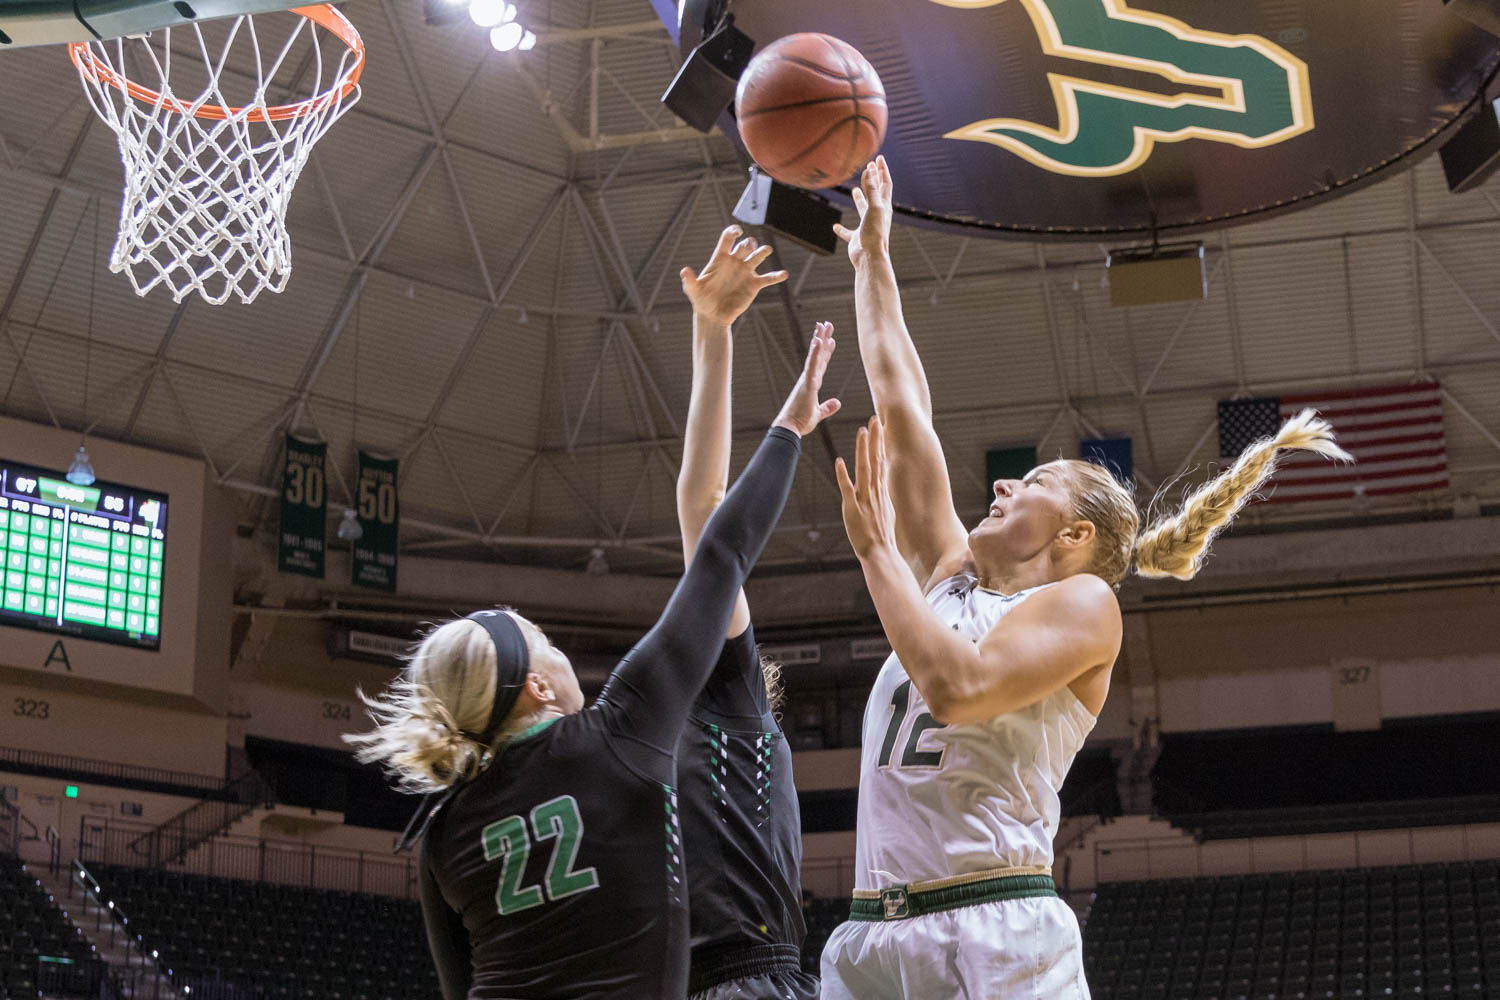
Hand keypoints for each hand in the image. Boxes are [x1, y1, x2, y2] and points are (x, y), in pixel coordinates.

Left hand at [680, 225, 788, 327]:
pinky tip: (784, 274)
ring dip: (762, 251)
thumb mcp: (693, 290)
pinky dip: (776, 276)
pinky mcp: (754, 285)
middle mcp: (735, 262)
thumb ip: (689, 280)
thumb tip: (684, 271)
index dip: (733, 232)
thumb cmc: (701, 300)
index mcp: (720, 258)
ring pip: (757, 256)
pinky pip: (768, 278)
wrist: (712, 315)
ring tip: (766, 250)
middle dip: (747, 243)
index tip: (737, 231)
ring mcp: (746, 272)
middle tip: (748, 246)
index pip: (728, 239)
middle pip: (744, 245)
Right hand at [772, 322, 840, 436]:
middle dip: (822, 339)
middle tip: (826, 324)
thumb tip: (838, 402)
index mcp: (811, 384)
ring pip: (815, 356)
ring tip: (824, 325)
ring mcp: (807, 379)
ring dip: (820, 339)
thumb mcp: (818, 414)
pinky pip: (812, 366)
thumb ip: (827, 407)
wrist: (789, 428)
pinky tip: (819, 340)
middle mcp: (808, 378)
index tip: (830, 340)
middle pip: (818, 355)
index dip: (825, 352)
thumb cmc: (800, 422)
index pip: (821, 364)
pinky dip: (816, 353)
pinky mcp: (807, 384)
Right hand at [832, 155, 892, 265]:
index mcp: (884, 207)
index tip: (878, 158)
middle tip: (869, 166)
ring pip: (863, 210)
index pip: (885, 183)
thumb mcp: (874, 207)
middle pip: (876, 193)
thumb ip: (871, 189)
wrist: (870, 257)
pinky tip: (835, 227)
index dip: (882, 170)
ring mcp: (867, 226)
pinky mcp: (857, 238)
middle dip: (874, 179)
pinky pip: (848, 232)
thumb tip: (869, 170)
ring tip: (855, 189)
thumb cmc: (874, 233)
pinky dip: (842, 229)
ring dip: (860, 199)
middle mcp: (877, 215)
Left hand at [835, 415, 898, 559]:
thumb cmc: (882, 535)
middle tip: (875, 419)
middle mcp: (875, 492)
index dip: (880, 443)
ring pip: (864, 470)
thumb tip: (881, 485)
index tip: (880, 427)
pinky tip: (839, 461)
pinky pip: (847, 490)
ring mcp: (864, 500)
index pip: (881, 461)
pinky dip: (843, 475)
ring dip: (863, 450)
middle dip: (875, 439)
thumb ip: (881, 496)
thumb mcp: (886, 511)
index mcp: (881, 491)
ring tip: (862, 431)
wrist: (881, 554)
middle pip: (876, 460)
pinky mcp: (853, 510)